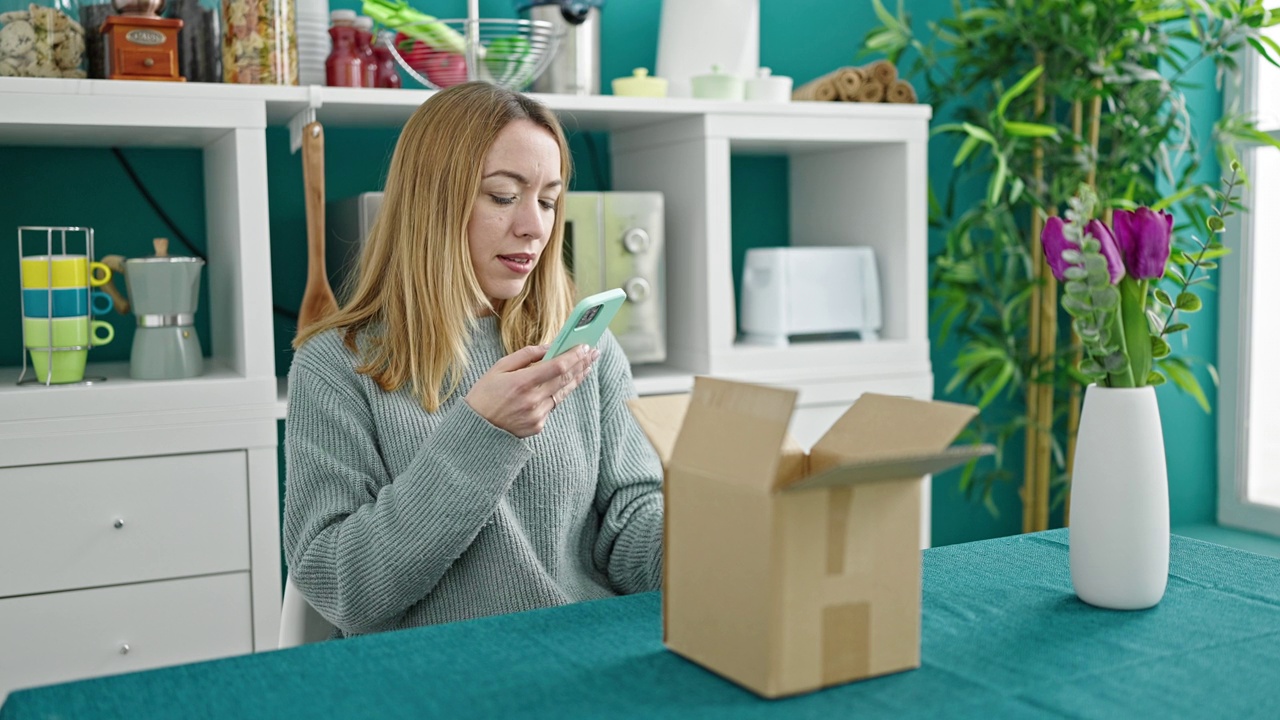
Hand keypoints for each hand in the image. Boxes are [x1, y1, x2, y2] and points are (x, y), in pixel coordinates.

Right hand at [464, 344, 599, 437]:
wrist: (476, 429)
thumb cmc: (485, 394)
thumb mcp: (499, 368)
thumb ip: (526, 355)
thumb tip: (549, 347)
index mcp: (521, 382)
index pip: (557, 366)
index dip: (574, 356)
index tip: (586, 346)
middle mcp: (532, 400)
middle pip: (565, 379)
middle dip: (582, 364)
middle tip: (594, 353)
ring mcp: (536, 415)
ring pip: (563, 393)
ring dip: (577, 378)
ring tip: (588, 366)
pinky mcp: (538, 426)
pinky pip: (552, 406)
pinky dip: (557, 393)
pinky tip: (565, 383)